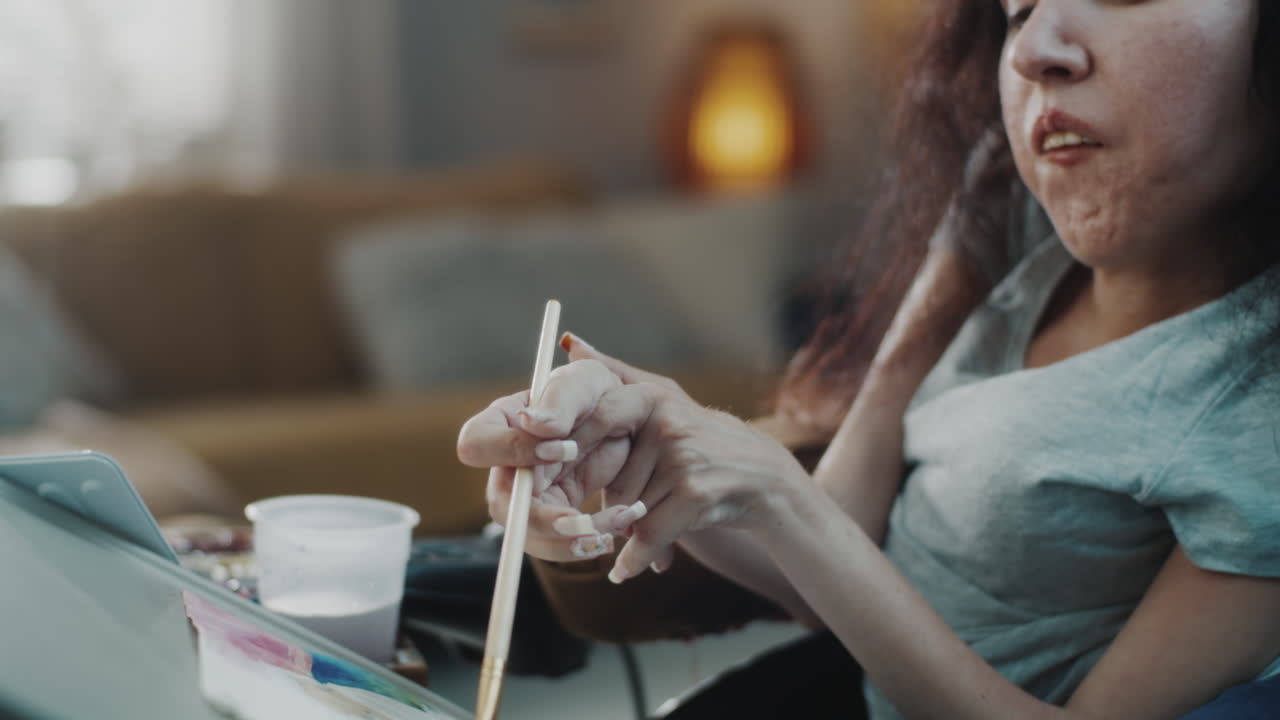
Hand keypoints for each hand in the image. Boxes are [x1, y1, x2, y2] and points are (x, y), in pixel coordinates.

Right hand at [456, 373, 638, 562]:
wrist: (625, 421)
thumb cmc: (595, 391)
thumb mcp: (585, 383)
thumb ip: (561, 399)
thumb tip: (532, 422)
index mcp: (500, 423)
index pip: (477, 444)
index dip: (511, 453)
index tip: (564, 450)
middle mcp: (506, 464)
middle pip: (502, 505)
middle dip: (542, 520)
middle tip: (583, 523)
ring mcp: (526, 495)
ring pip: (528, 535)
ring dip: (567, 540)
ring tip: (608, 530)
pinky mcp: (552, 516)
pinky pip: (556, 543)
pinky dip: (584, 543)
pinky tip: (613, 530)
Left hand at [519, 334, 809, 582]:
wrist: (759, 476)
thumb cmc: (697, 439)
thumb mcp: (660, 397)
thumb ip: (614, 373)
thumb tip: (572, 345)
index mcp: (652, 398)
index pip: (597, 416)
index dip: (565, 439)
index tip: (539, 461)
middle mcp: (667, 422)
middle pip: (608, 476)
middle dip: (603, 503)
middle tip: (602, 514)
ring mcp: (683, 457)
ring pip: (625, 509)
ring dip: (624, 530)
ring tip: (639, 528)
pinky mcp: (696, 492)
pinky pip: (648, 533)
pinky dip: (636, 558)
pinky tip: (627, 569)